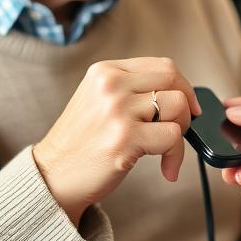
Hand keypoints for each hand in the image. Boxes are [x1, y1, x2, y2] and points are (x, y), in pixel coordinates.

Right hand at [33, 58, 201, 226]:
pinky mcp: (125, 139)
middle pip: (173, 79)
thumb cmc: (82, 142)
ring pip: (177, 106)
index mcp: (105, 71)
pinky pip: (172, 137)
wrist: (53, 175)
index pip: (163, 65)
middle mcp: (110, 85)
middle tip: (181, 126)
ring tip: (166, 148)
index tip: (188, 105)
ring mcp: (117, 111)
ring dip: (181, 131)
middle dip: (187, 104)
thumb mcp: (99, 100)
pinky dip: (176, 156)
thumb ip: (132, 89)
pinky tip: (166, 168)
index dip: (183, 86)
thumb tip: (181, 93)